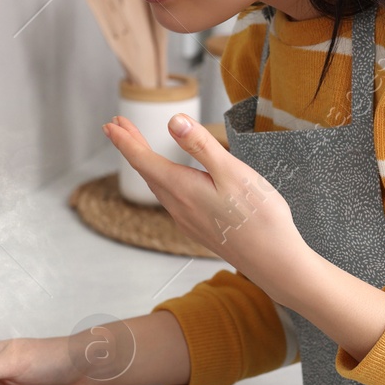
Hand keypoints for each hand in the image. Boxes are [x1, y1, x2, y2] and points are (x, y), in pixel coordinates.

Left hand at [104, 112, 306, 292]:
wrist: (274, 263)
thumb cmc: (259, 217)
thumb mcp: (232, 172)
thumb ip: (201, 146)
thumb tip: (173, 121)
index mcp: (182, 189)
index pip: (143, 160)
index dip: (125, 140)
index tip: (110, 124)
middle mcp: (178, 207)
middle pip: (147, 172)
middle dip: (132, 147)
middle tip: (119, 127)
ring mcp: (188, 221)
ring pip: (158, 187)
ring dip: (147, 165)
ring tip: (141, 148)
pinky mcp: (200, 229)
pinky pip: (171, 200)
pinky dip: (162, 181)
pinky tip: (171, 180)